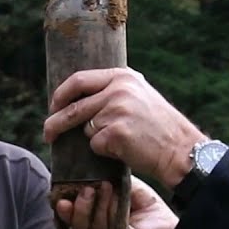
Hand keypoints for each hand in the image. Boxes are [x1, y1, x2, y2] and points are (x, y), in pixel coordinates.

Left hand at [44, 67, 205, 187]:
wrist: (181, 149)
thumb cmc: (159, 128)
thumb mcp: (140, 96)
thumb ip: (112, 91)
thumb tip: (76, 99)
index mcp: (122, 76)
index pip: (79, 80)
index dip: (61, 95)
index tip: (53, 107)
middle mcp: (118, 89)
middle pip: (73, 107)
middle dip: (55, 122)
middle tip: (47, 134)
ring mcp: (117, 110)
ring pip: (86, 128)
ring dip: (96, 139)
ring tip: (121, 141)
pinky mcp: (116, 132)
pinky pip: (95, 145)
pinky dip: (105, 151)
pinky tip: (125, 149)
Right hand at [55, 177, 187, 228]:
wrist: (168, 223)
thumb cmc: (143, 205)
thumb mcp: (123, 187)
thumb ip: (107, 179)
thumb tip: (91, 164)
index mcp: (92, 221)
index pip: (72, 217)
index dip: (64, 208)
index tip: (59, 196)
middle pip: (79, 225)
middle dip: (81, 206)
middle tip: (87, 188)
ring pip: (94, 227)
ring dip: (99, 206)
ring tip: (106, 188)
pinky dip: (113, 215)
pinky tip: (116, 202)